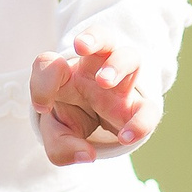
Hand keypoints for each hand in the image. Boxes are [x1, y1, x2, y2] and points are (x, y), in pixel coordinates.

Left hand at [30, 31, 161, 166]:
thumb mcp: (58, 135)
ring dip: (117, 64)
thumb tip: (87, 155)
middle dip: (94, 38)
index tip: (42, 107)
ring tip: (104, 81)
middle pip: (102, 36)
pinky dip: (140, 121)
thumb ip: (61, 147)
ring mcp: (122, 85)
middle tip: (81, 48)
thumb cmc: (73, 119)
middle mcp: (97, 70)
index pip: (50, 63)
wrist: (98, 126)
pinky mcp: (140, 107)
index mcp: (69, 72)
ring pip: (131, 56)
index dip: (43, 83)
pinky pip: (149, 108)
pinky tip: (125, 136)